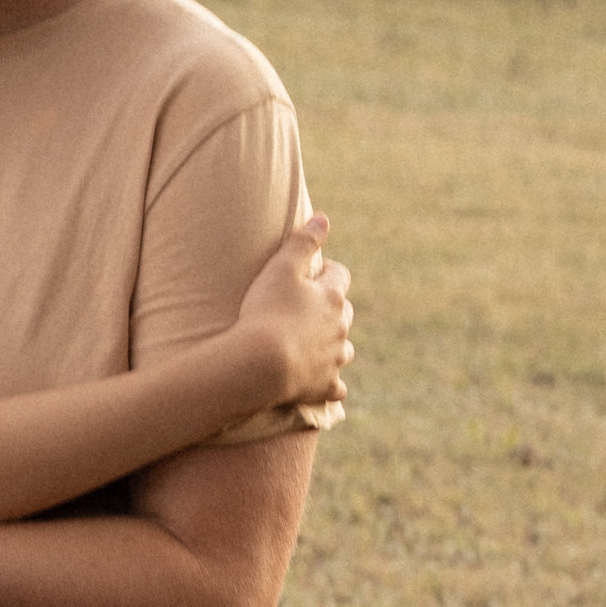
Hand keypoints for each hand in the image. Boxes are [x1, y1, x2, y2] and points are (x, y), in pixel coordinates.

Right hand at [235, 215, 353, 405]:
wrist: (261, 363)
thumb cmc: (266, 312)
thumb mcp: (281, 268)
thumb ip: (303, 241)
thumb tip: (324, 218)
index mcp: (331, 297)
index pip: (339, 276)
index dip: (327, 271)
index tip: (311, 273)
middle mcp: (340, 328)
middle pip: (344, 313)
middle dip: (331, 308)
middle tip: (306, 308)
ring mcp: (333, 359)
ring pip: (343, 350)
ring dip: (333, 345)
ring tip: (313, 345)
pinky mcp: (324, 387)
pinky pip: (336, 387)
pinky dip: (331, 384)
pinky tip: (321, 383)